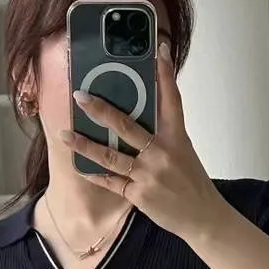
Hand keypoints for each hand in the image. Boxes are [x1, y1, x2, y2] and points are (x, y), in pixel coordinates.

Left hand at [59, 40, 229, 244]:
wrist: (202, 218)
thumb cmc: (192, 182)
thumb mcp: (183, 151)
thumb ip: (163, 133)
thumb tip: (137, 116)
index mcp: (177, 138)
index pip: (172, 100)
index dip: (165, 74)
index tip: (157, 50)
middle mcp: (162, 153)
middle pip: (127, 126)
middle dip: (101, 110)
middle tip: (80, 96)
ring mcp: (149, 175)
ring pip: (111, 156)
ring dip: (85, 144)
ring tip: (65, 134)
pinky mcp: (139, 194)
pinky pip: (111, 182)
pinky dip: (95, 174)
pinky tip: (79, 165)